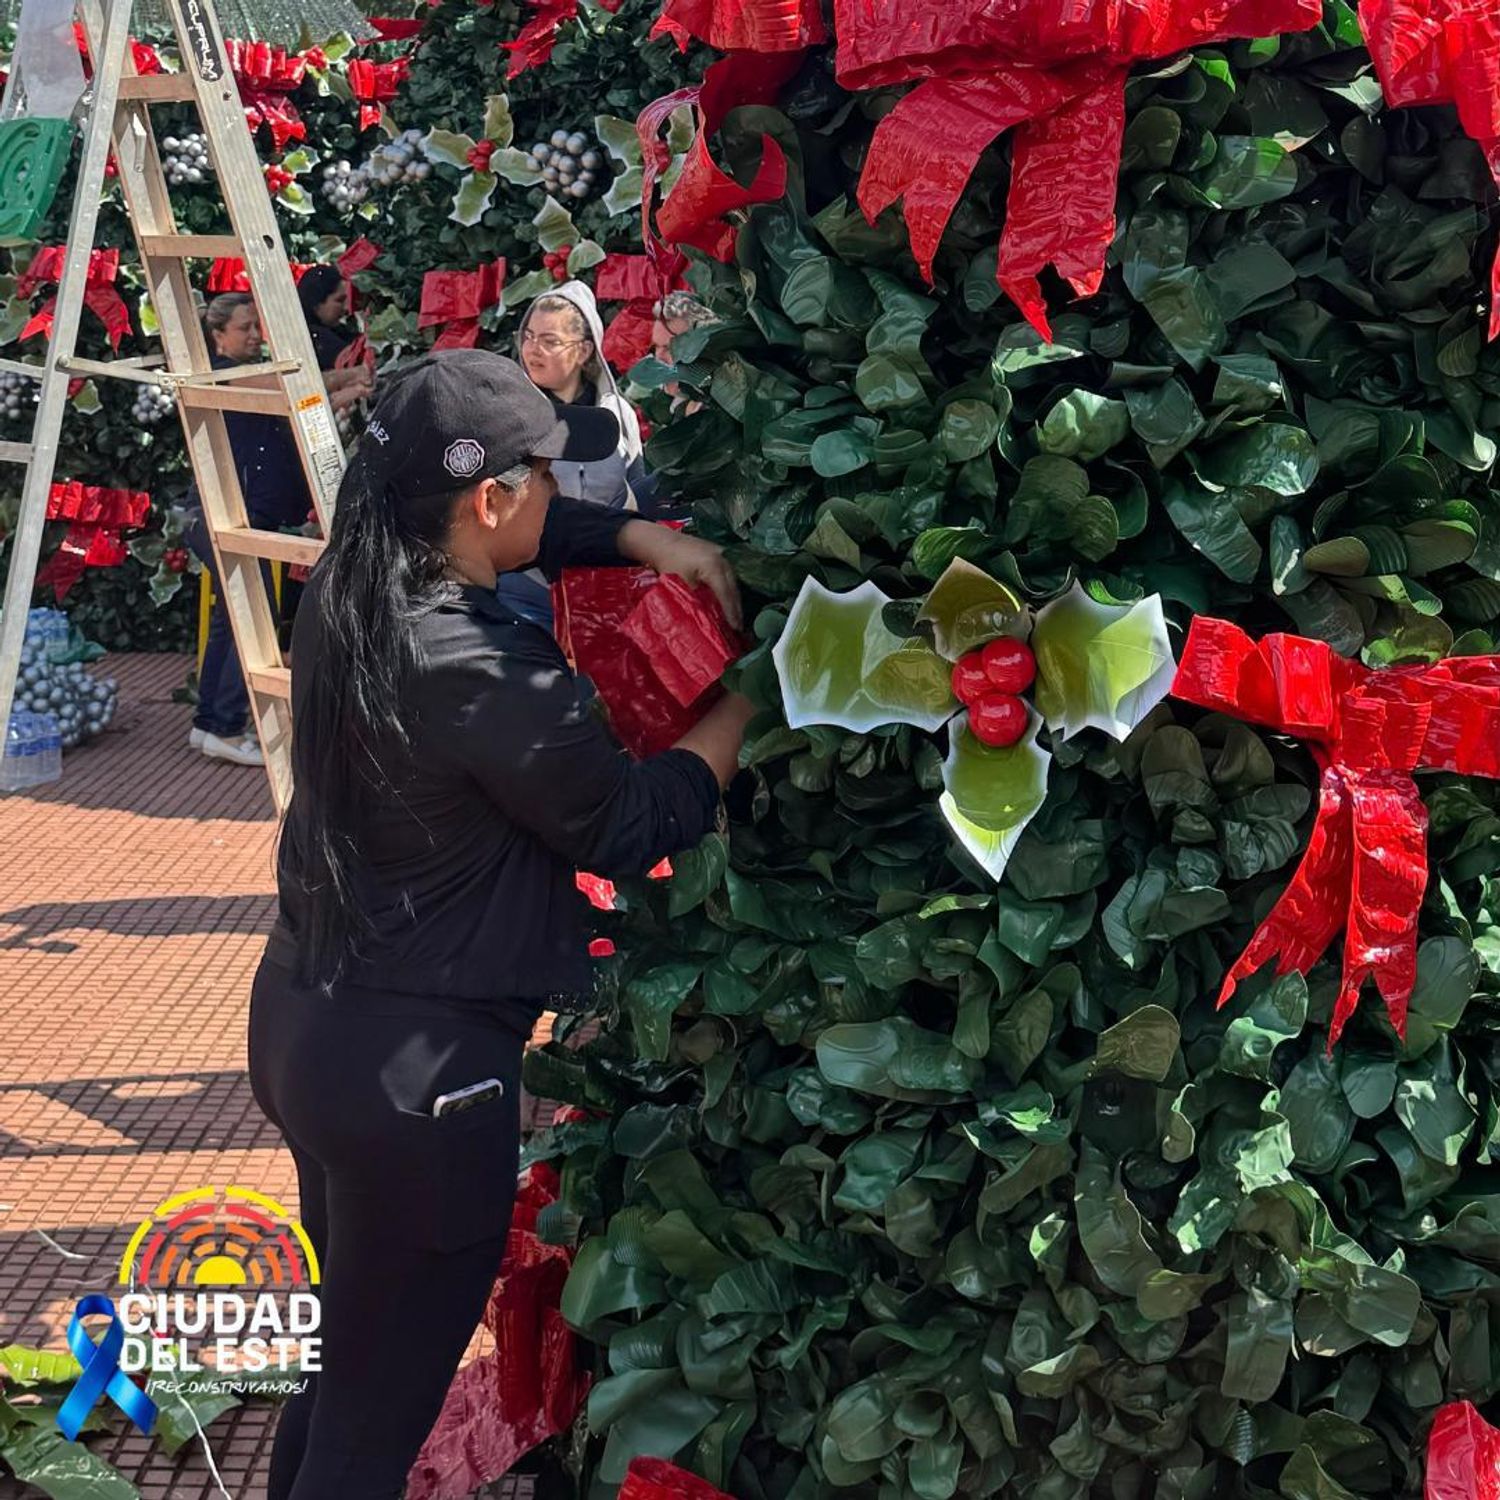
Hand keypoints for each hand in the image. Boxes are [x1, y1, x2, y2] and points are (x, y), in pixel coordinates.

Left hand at [619, 521, 742, 630]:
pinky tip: (730, 600)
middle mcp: (724, 559)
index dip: (731, 613)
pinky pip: (730, 574)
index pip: (726, 594)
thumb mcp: (682, 585)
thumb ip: (698, 599)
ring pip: (734, 582)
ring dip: (735, 600)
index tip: (735, 629)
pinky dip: (730, 588)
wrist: (662, 541)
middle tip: (739, 628)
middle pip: (734, 588)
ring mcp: (724, 554)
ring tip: (736, 618)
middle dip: (737, 609)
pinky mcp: (720, 553)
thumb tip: (709, 617)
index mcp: (714, 567)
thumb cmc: (669, 563)